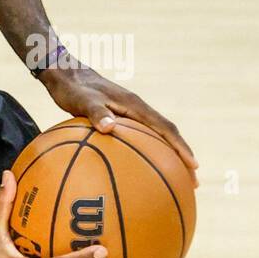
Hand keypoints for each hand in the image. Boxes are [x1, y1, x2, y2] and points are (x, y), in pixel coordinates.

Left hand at [38, 62, 198, 185]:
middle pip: (166, 136)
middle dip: (181, 158)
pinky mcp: (119, 118)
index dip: (180, 147)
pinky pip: (138, 139)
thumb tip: (108, 128)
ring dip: (166, 157)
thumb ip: (95, 113)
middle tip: (192, 182)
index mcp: (135, 105)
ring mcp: (129, 114)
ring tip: (173, 181)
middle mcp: (137, 110)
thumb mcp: (82, 100)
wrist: (65, 75)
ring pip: (155, 138)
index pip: (165, 128)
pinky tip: (136, 170)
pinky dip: (144, 153)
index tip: (193, 165)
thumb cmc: (72, 89)